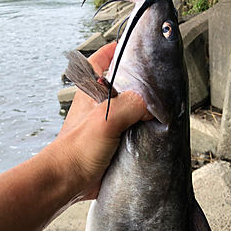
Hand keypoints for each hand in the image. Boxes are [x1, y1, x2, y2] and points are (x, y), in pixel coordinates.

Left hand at [52, 42, 151, 200]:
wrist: (68, 182)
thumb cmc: (76, 150)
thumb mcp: (106, 119)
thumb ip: (131, 105)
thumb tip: (153, 105)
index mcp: (93, 90)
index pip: (104, 59)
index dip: (119, 49)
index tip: (140, 48)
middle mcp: (100, 105)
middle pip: (124, 85)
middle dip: (141, 85)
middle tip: (160, 84)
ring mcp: (107, 124)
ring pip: (131, 110)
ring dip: (145, 113)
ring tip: (162, 112)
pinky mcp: (113, 143)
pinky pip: (133, 133)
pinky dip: (144, 134)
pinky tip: (154, 136)